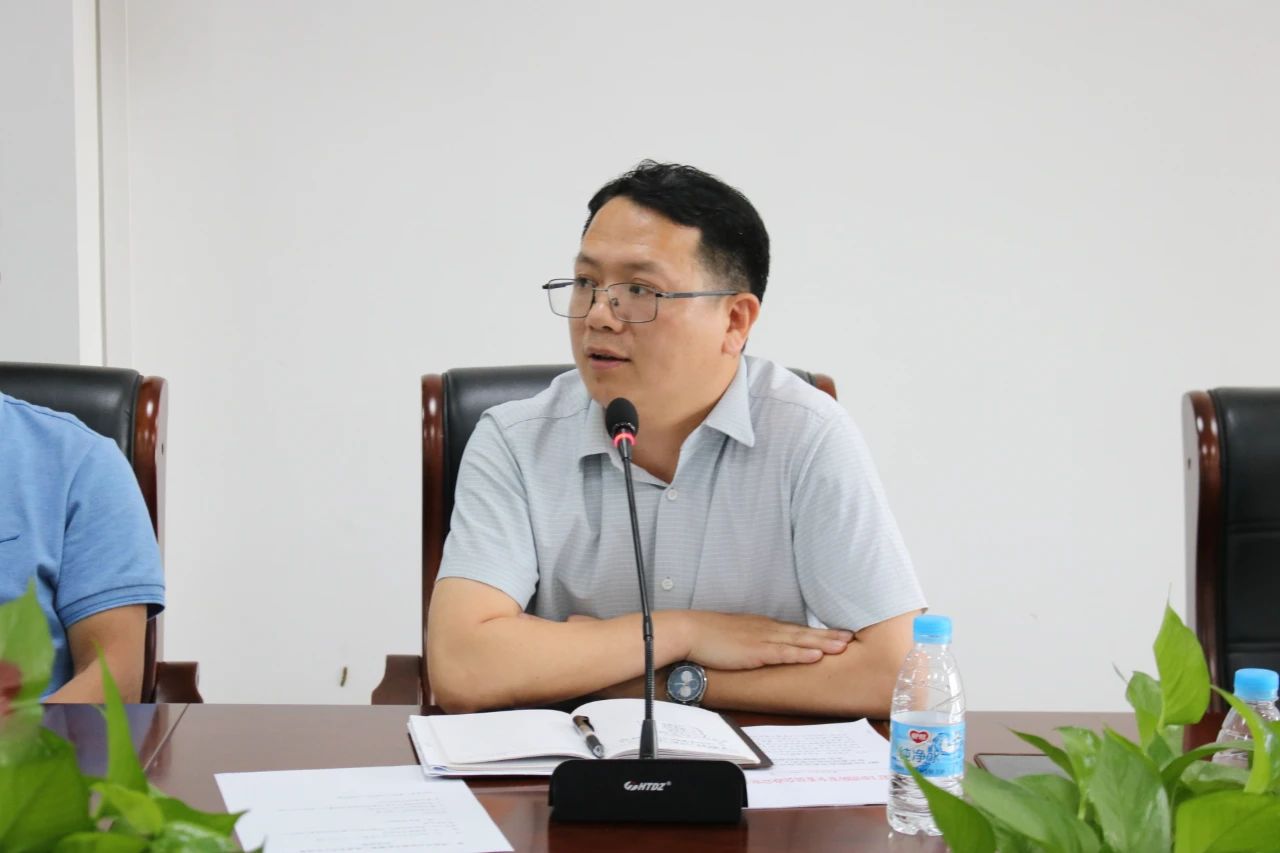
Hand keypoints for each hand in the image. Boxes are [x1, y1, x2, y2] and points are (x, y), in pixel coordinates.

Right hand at [676, 612, 852, 669]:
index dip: (817, 631)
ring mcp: (762, 639)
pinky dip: (801, 653)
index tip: (837, 633)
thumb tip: (760, 650)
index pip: (795, 629)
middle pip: (803, 632)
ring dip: (822, 642)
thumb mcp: (735, 636)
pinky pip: (783, 653)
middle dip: (829, 635)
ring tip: (844, 645)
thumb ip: (751, 641)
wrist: (690, 632)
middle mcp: (767, 629)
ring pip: (799, 641)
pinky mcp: (755, 651)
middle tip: (852, 636)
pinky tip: (816, 655)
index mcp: (762, 626)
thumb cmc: (708, 635)